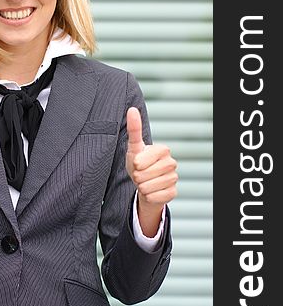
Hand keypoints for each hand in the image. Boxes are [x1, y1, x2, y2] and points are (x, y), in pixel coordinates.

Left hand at [126, 107, 177, 234]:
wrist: (143, 183)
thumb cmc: (138, 163)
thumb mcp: (133, 147)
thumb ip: (134, 129)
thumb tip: (132, 109)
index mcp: (163, 150)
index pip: (142, 160)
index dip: (136, 164)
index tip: (137, 163)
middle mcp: (172, 163)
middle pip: (145, 174)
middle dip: (137, 176)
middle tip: (139, 174)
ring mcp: (174, 178)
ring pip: (149, 187)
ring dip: (141, 186)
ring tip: (144, 182)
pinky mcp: (173, 192)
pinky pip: (155, 197)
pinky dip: (148, 196)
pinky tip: (151, 191)